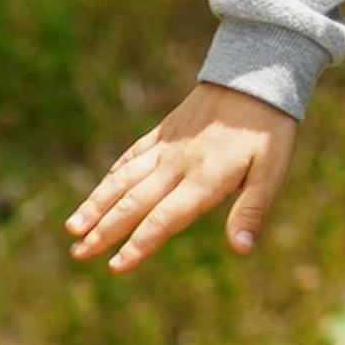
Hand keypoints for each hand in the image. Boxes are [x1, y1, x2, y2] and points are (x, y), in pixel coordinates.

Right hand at [64, 82, 299, 272]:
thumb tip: (242, 248)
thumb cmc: (269, 130)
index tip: (115, 267)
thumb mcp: (271, 172)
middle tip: (78, 254)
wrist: (254, 76)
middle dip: (104, 231)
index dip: (139, 245)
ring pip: (123, 180)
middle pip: (134, 203)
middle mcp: (176, 166)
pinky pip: (131, 156)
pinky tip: (99, 190)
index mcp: (203, 180)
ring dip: (96, 204)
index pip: (163, 220)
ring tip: (72, 228)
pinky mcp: (163, 132)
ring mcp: (165, 147)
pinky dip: (112, 175)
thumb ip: (252, 210)